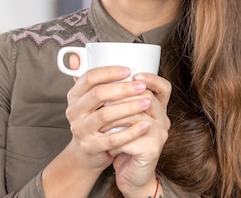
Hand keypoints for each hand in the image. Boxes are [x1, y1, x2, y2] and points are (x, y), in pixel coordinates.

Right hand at [64, 57, 158, 173]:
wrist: (86, 153)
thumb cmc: (92, 120)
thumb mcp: (86, 100)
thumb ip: (86, 79)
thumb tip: (75, 56)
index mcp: (74, 96)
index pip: (88, 78)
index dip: (108, 72)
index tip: (128, 70)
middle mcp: (74, 111)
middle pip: (98, 95)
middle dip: (122, 89)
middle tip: (142, 87)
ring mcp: (80, 130)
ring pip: (105, 115)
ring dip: (129, 107)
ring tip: (147, 102)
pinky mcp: (90, 147)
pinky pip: (113, 139)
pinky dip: (131, 131)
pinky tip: (146, 125)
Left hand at [109, 72, 170, 196]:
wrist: (131, 175)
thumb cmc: (121, 142)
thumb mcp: (117, 117)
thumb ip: (108, 95)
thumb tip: (78, 65)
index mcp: (156, 108)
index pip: (163, 87)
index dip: (151, 79)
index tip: (133, 75)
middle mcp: (162, 119)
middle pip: (145, 97)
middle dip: (119, 98)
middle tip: (100, 104)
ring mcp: (159, 134)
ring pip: (134, 116)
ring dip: (112, 119)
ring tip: (98, 125)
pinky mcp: (152, 149)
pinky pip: (130, 138)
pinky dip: (114, 139)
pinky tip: (106, 143)